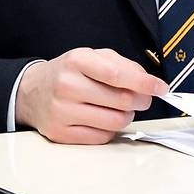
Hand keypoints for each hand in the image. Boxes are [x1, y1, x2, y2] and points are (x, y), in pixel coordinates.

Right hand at [15, 48, 167, 143]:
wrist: (32, 92)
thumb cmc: (69, 72)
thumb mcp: (93, 56)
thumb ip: (122, 65)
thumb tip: (147, 82)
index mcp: (78, 60)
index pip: (118, 75)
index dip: (145, 83)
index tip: (161, 87)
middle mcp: (68, 86)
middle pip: (120, 100)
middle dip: (141, 100)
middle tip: (144, 98)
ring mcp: (63, 112)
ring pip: (114, 122)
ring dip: (127, 116)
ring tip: (122, 107)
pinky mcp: (61, 134)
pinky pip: (101, 137)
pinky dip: (111, 129)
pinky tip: (105, 118)